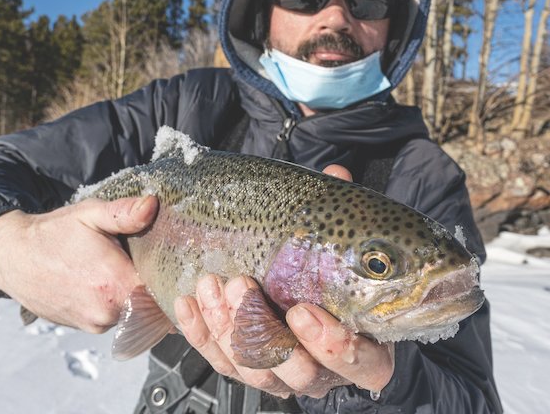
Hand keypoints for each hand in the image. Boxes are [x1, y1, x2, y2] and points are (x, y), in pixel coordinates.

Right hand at [0, 196, 157, 332]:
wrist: (12, 258)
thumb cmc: (53, 233)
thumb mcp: (90, 215)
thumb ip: (124, 213)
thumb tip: (152, 205)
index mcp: (115, 283)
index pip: (163, 289)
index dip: (171, 275)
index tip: (173, 260)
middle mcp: (108, 311)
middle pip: (153, 302)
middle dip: (155, 284)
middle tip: (152, 260)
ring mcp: (96, 323)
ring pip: (135, 312)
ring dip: (137, 295)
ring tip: (126, 269)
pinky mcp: (87, 328)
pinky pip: (117, 317)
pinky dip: (119, 303)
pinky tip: (110, 282)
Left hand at [173, 164, 394, 398]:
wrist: (297, 292)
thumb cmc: (326, 273)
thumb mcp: (336, 245)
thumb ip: (338, 215)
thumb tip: (336, 175)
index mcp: (360, 348)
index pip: (358, 363)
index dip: (331, 344)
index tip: (301, 311)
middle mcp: (321, 370)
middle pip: (296, 371)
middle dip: (261, 330)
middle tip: (241, 286)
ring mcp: (281, 375)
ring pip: (253, 369)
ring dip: (227, 327)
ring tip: (213, 285)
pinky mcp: (243, 370)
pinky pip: (219, 361)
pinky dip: (200, 334)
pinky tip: (189, 304)